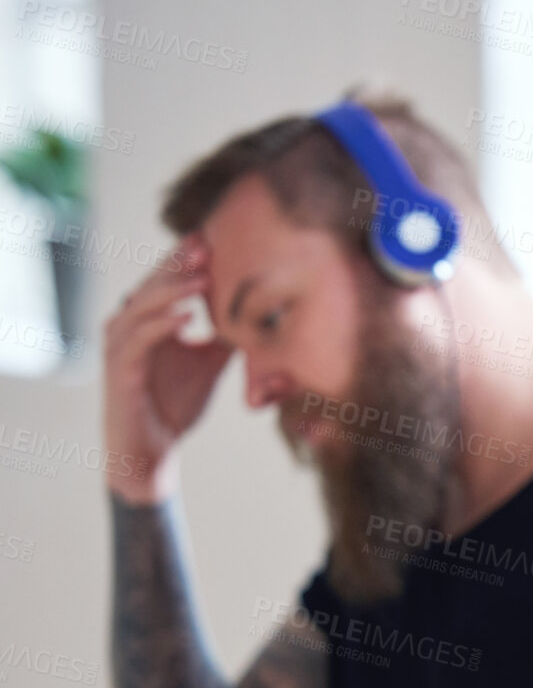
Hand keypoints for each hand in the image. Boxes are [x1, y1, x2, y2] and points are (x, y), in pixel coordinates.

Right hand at [102, 234, 234, 502]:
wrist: (154, 450)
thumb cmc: (176, 405)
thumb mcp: (209, 364)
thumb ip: (225, 338)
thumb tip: (257, 316)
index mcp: (147, 320)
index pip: (165, 280)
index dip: (185, 259)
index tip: (212, 236)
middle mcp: (128, 326)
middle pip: (152, 284)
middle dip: (179, 262)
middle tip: (206, 242)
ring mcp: (120, 346)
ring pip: (143, 305)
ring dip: (172, 289)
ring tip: (203, 276)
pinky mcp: (120, 370)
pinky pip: (140, 339)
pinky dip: (162, 324)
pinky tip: (187, 316)